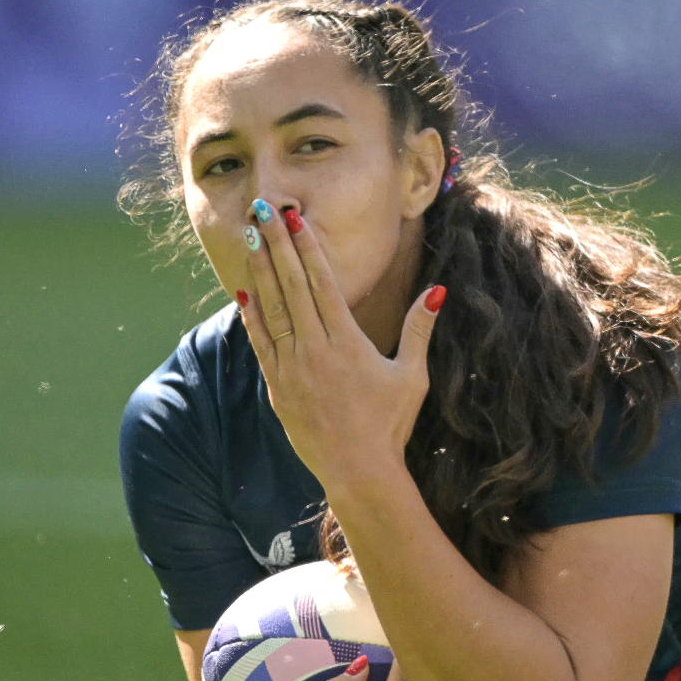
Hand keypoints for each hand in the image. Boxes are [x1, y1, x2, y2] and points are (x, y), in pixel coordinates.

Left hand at [237, 204, 443, 485]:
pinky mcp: (278, 387)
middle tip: (263, 209)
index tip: (295, 218)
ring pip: (272, 309)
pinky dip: (251, 316)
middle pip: (293, 286)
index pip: (323, 283)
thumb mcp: (412, 375)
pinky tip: (243, 292)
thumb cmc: (390, 424)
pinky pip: (261, 343)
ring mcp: (292, 368)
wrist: (358, 471)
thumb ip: (418, 330)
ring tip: (250, 237)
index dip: (308, 248)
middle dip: (277, 245)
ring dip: (260, 271)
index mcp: (347, 342)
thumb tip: (437, 291)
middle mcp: (315, 350)